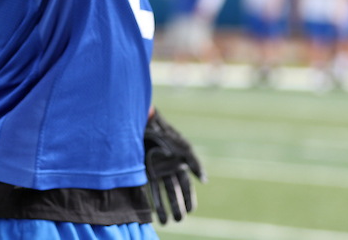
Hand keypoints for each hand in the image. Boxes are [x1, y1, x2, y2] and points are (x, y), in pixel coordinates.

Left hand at [143, 109, 204, 223]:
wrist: (145, 124)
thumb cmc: (166, 135)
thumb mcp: (184, 148)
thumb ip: (195, 163)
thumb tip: (205, 181)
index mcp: (179, 164)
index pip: (186, 186)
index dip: (189, 198)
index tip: (191, 210)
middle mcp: (167, 169)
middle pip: (174, 192)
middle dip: (177, 206)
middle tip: (179, 220)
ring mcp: (155, 170)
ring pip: (161, 193)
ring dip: (164, 208)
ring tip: (166, 223)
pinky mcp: (143, 171)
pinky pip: (147, 189)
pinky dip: (151, 200)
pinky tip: (153, 212)